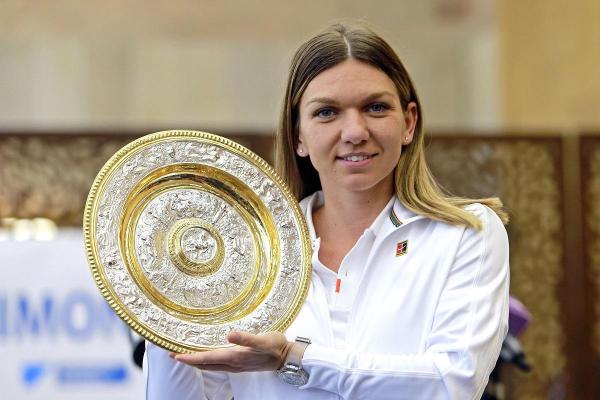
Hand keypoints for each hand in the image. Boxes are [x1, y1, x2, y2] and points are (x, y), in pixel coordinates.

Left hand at [171, 330, 292, 372]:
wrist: (287, 358)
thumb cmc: (275, 347)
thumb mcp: (263, 340)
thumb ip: (246, 338)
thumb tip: (230, 335)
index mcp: (234, 357)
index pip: (207, 359)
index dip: (190, 357)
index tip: (175, 355)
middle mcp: (232, 364)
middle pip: (204, 364)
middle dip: (188, 361)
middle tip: (172, 355)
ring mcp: (236, 365)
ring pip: (210, 366)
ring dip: (196, 362)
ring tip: (184, 356)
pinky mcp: (240, 364)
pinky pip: (217, 364)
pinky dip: (207, 361)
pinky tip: (207, 356)